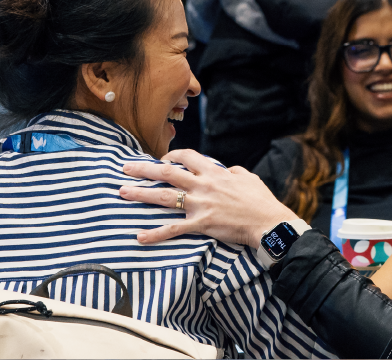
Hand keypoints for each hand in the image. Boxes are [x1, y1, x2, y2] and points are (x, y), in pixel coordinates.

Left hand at [120, 149, 297, 247]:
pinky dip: (156, 234)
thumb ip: (233, 172)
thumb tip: (226, 171)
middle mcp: (203, 185)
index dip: (171, 155)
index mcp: (214, 172)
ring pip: (164, 196)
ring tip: (122, 192)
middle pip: (167, 172)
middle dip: (144, 169)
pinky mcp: (201, 224)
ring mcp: (200, 204)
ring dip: (141, 194)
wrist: (269, 222)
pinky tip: (140, 237)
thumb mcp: (248, 178)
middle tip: (126, 168)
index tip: (162, 159)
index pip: (187, 156)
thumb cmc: (261, 200)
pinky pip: (174, 229)